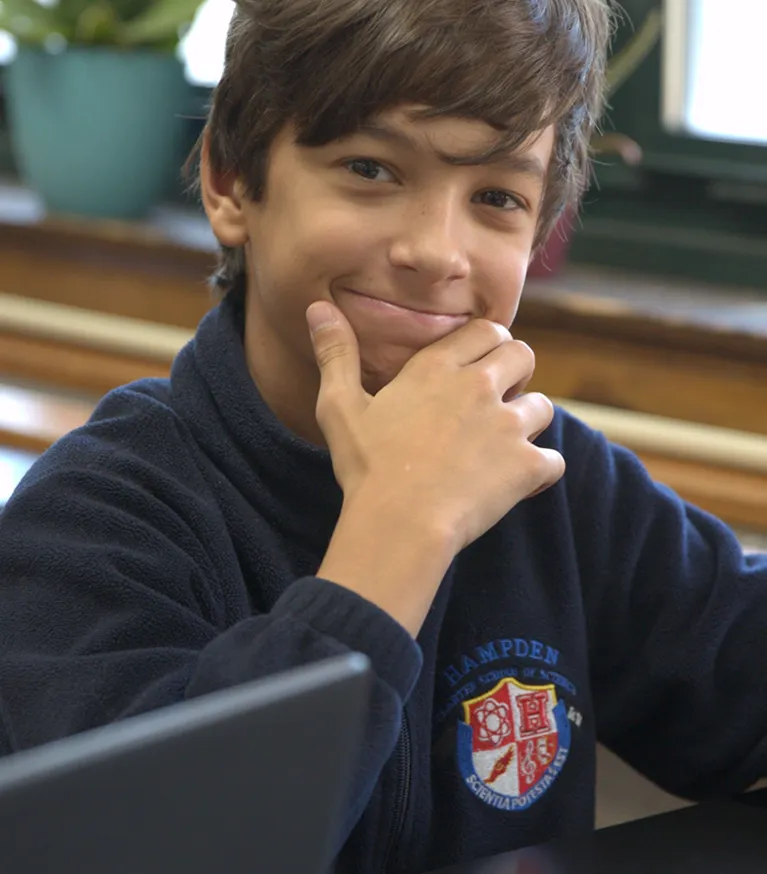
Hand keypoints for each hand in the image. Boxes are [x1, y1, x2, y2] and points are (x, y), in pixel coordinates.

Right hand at [307, 301, 563, 554]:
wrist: (398, 523)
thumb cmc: (366, 467)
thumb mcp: (339, 406)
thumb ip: (336, 353)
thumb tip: (317, 307)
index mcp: (437, 367)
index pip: (487, 330)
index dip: (488, 346)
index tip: (477, 368)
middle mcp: (479, 386)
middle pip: (524, 355)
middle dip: (516, 373)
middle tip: (494, 402)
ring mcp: (508, 426)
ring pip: (543, 406)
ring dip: (528, 422)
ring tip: (504, 444)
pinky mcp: (525, 466)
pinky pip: (553, 460)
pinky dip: (540, 471)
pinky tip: (518, 483)